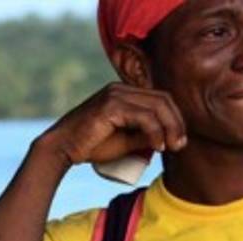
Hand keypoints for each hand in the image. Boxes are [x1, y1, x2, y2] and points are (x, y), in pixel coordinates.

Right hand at [35, 83, 187, 167]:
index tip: (179, 142)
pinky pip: (144, 116)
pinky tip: (158, 146)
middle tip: (180, 145)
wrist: (62, 148)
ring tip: (172, 147)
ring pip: (157, 106)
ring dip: (170, 128)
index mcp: (124, 93)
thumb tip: (169, 139)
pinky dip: (156, 131)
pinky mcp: (111, 105)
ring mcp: (115, 94)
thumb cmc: (90, 146)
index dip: (175, 119)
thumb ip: (144, 136)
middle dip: (177, 123)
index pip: (160, 99)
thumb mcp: (125, 141)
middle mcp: (121, 89)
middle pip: (163, 99)